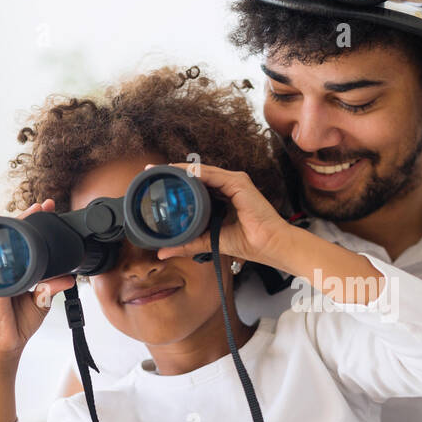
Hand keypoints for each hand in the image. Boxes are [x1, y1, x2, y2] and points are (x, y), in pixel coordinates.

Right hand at [0, 199, 75, 361]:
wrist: (8, 344)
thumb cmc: (20, 322)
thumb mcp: (42, 301)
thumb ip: (53, 287)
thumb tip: (71, 277)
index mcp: (17, 270)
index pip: (25, 242)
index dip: (34, 225)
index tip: (47, 209)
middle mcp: (4, 270)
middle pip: (13, 238)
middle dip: (26, 218)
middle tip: (41, 204)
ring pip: (5, 247)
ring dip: (17, 229)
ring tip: (30, 214)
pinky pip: (1, 270)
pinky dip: (6, 256)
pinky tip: (13, 242)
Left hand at [153, 163, 293, 268]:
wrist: (270, 245)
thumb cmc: (250, 243)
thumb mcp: (210, 241)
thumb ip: (188, 243)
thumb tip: (163, 252)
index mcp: (225, 197)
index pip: (197, 185)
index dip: (177, 183)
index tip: (156, 183)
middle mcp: (229, 186)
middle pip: (197, 175)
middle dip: (174, 172)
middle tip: (150, 172)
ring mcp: (234, 182)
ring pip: (202, 171)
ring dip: (180, 169)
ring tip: (160, 170)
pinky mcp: (238, 183)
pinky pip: (212, 174)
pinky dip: (195, 172)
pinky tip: (179, 172)